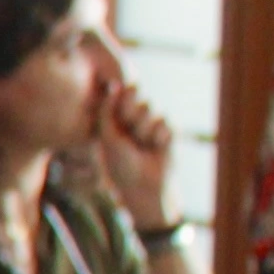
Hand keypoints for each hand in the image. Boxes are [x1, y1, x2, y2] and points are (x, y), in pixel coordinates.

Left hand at [87, 64, 177, 230]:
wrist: (144, 185)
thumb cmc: (120, 164)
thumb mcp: (109, 136)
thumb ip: (108, 111)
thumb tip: (114, 87)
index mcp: (114, 120)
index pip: (121, 95)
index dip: (123, 97)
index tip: (120, 104)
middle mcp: (132, 120)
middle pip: (138, 98)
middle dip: (134, 113)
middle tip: (130, 130)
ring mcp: (150, 125)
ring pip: (151, 109)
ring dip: (145, 127)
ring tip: (142, 144)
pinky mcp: (166, 132)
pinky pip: (164, 122)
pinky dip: (159, 136)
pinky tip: (156, 148)